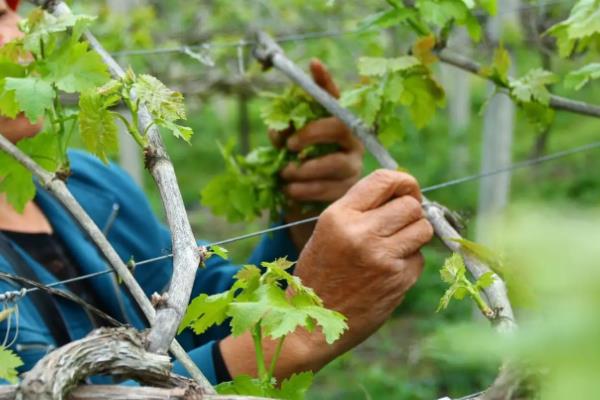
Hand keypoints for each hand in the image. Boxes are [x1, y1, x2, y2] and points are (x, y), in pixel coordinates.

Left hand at [273, 59, 363, 250]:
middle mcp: (351, 140)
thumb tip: (277, 131)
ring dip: (305, 169)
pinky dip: (305, 190)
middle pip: (339, 127)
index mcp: (336, 123)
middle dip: (312, 134)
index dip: (325, 81)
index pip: (333, 96)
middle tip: (290, 145)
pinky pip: (329, 189)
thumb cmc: (300, 166)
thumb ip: (284, 134)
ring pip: (335, 163)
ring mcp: (353, 165)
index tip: (312, 64)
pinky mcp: (349, 191)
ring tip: (284, 174)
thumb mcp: (288, 146)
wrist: (308, 203)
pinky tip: (290, 191)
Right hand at [292, 169, 433, 367]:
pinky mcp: (398, 280)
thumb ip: (360, 209)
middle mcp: (361, 233)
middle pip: (411, 205)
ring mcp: (382, 258)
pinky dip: (409, 262)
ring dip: (414, 235)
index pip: (384, 180)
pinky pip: (419, 259)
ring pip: (422, 229)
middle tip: (402, 222)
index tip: (408, 190)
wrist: (313, 320)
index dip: (404, 181)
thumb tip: (402, 190)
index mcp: (339, 216)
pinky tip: (388, 272)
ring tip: (395, 246)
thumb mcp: (327, 230)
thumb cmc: (320, 272)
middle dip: (411, 212)